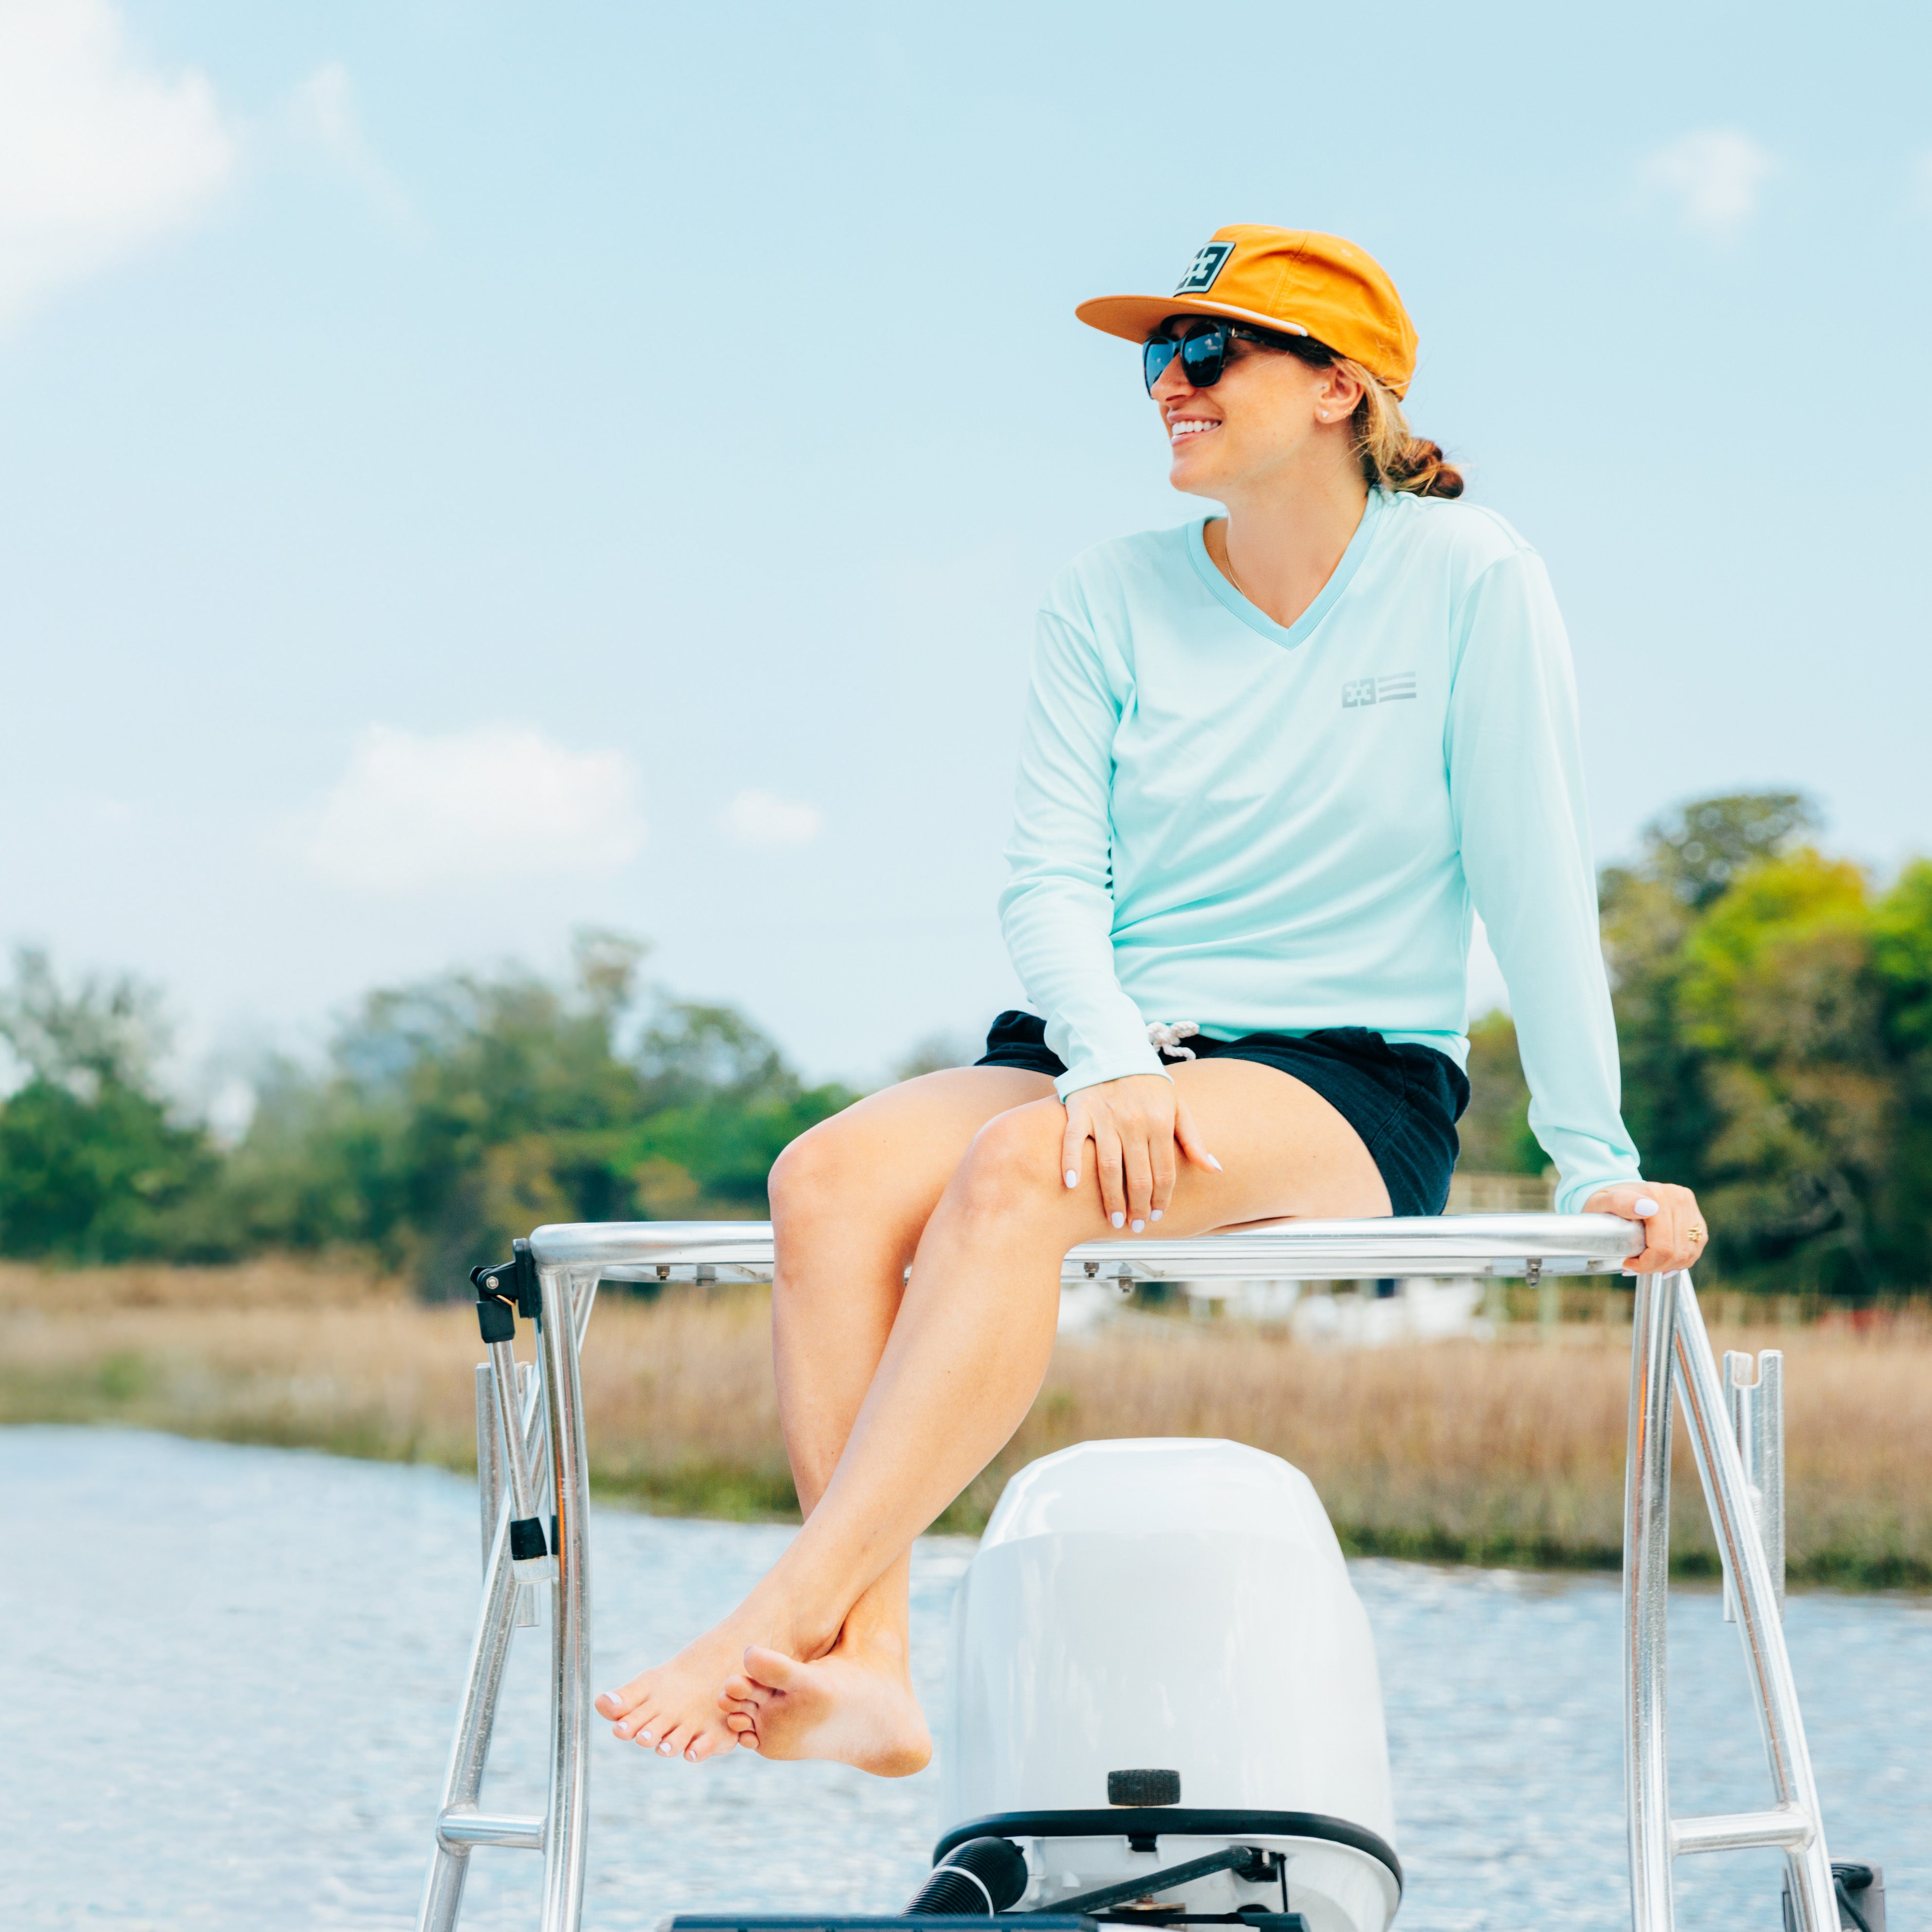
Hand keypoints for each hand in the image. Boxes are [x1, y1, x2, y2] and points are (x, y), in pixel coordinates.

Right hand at [1060, 1074, 1220, 1231]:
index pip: (1164, 1173)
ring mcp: (1105, 1118)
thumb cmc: (1149, 1086)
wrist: (1114, 1052)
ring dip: (1111, 1198)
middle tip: (1135, 1226)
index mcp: (1160, 1123)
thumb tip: (1216, 1170)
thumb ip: (1194, 1141)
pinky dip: (1070, 1163)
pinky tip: (1071, 1185)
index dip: (1161, 1200)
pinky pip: (1073, 1141)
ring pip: (1108, 1167)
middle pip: (1137, 1176)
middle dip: (1138, 1207)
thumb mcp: (1178, 1107)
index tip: (1156, 1217)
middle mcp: (1134, 1123)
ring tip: (1114, 1219)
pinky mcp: (1080, 1111)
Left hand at [1582, 1181, 1707, 1274]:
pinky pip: (1695, 1248)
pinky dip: (1681, 1261)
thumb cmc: (1605, 1204)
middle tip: (1635, 1267)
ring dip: (1668, 1266)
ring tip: (1647, 1264)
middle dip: (1655, 1267)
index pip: (1662, 1247)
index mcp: (1657, 1195)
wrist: (1618, 1194)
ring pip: (1689, 1254)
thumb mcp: (1601, 1203)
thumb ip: (1619, 1203)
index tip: (1627, 1263)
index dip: (1645, 1263)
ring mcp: (1690, 1207)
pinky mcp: (1696, 1217)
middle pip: (1677, 1252)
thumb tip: (1647, 1208)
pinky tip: (1663, 1261)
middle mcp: (1678, 1198)